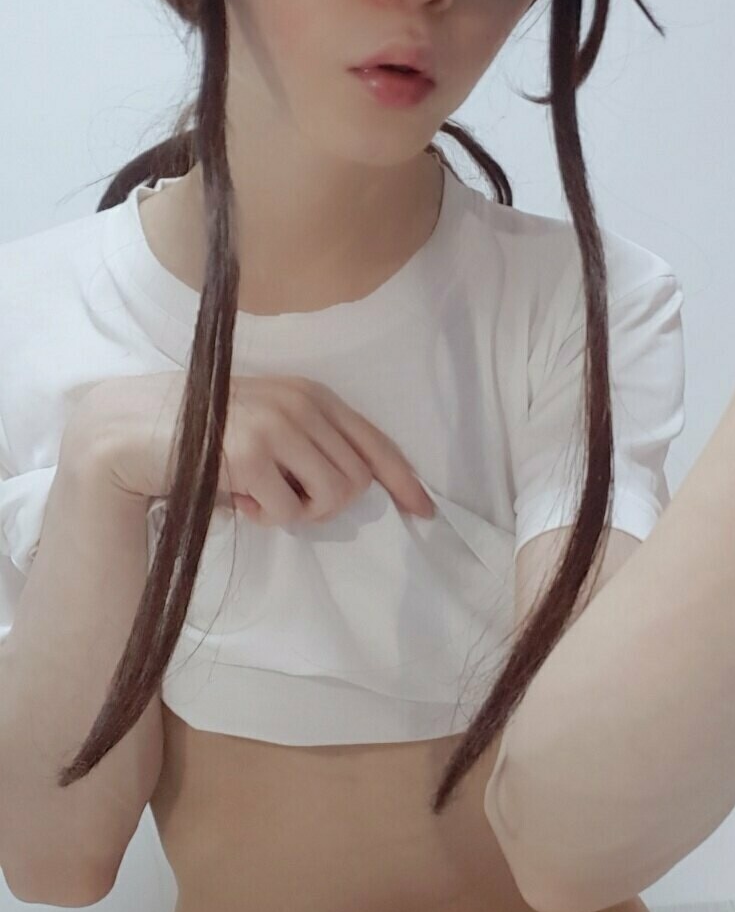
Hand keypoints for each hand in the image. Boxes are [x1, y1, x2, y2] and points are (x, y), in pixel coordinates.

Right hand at [64, 372, 435, 525]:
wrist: (133, 430)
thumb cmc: (202, 435)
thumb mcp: (266, 429)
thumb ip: (310, 447)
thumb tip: (359, 485)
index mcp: (311, 394)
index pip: (373, 441)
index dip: (403, 479)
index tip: (425, 511)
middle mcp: (301, 402)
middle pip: (356, 480)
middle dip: (325, 504)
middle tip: (281, 501)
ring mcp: (277, 424)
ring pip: (331, 496)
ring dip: (296, 512)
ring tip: (257, 496)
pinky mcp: (252, 451)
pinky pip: (287, 511)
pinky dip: (263, 517)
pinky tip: (234, 497)